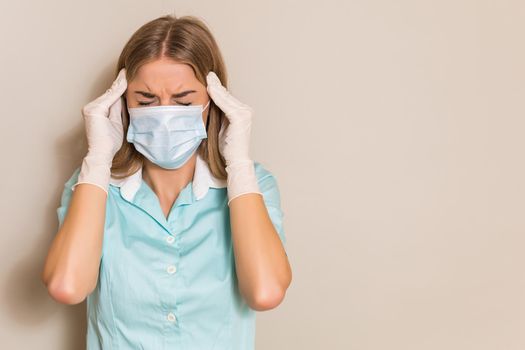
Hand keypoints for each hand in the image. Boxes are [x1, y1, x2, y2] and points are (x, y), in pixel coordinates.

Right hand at [73, 68, 127, 193]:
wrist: (103, 154)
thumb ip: (120, 111)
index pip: (112, 96)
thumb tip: (126, 99)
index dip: (121, 86)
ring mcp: (92, 108)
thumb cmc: (111, 143)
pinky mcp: (94, 110)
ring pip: (111, 93)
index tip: (128, 76)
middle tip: (129, 70)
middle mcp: (93, 107)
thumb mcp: (118, 123)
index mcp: (99, 110)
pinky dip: (117, 89)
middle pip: (111, 93)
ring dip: (120, 83)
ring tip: (128, 72)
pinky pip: (109, 97)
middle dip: (121, 82)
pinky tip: (124, 80)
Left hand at [206, 71, 261, 204]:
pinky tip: (210, 88)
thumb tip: (203, 104)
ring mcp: (245, 114)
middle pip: (226, 95)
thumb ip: (215, 116)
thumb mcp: (218, 128)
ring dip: (215, 87)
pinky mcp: (241, 117)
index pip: (225, 97)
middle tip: (205, 73)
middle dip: (215, 84)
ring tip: (206, 76)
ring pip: (226, 97)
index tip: (205, 78)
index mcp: (240, 113)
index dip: (215, 88)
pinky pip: (226, 104)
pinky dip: (218, 95)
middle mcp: (245, 111)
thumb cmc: (224, 149)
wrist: (234, 162)